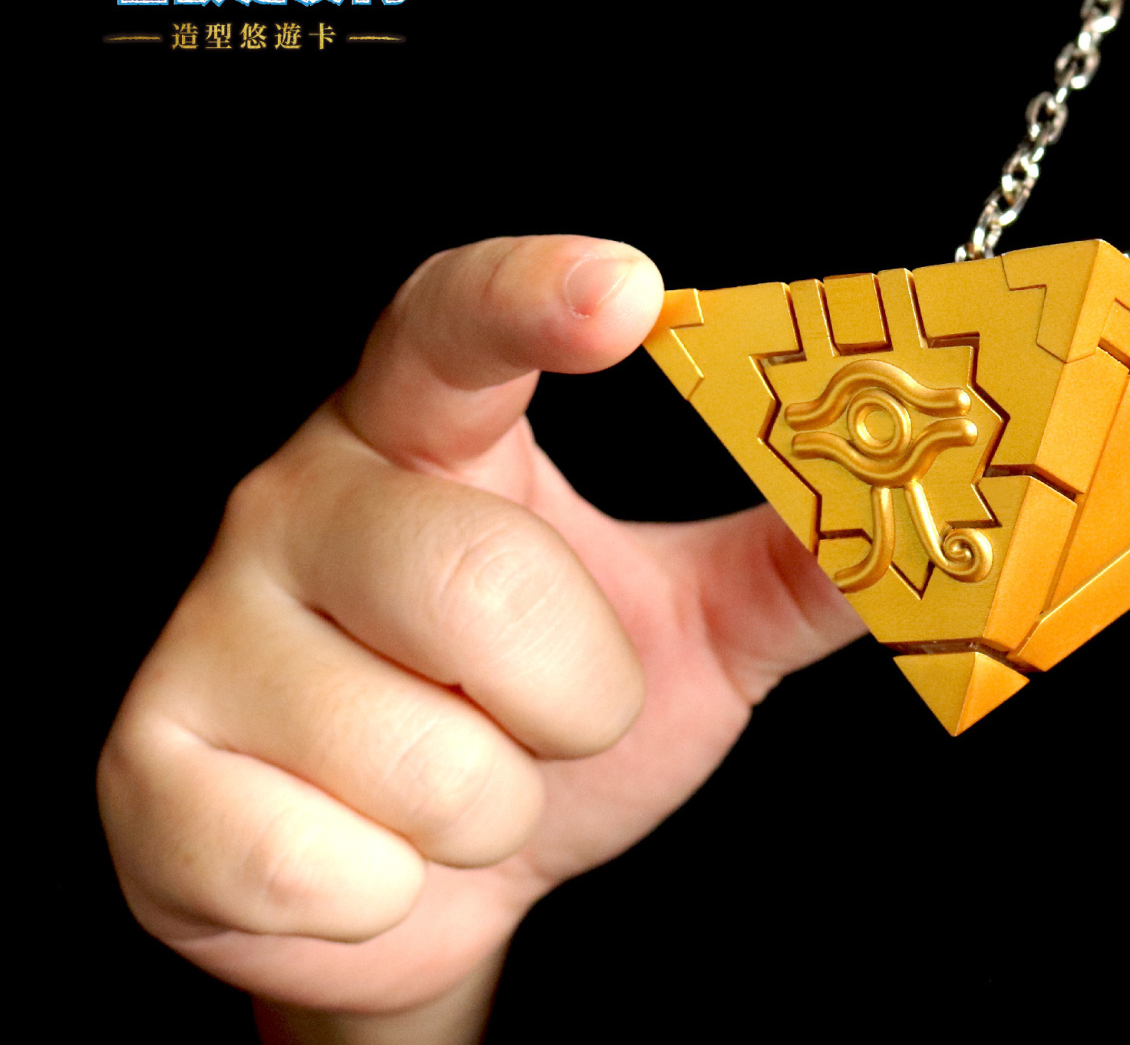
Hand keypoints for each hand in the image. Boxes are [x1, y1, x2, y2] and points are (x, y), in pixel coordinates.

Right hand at [98, 236, 864, 1036]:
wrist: (429, 879)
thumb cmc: (547, 712)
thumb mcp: (688, 630)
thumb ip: (794, 563)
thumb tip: (922, 512)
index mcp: (430, 438)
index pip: (451, 326)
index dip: (529, 298)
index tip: (625, 289)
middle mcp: (300, 499)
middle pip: (486, 584)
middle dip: (572, 700)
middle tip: (548, 716)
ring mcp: (208, 628)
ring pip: (424, 752)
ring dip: (491, 807)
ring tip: (460, 783)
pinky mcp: (152, 766)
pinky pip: (330, 862)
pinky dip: (396, 895)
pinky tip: (371, 853)